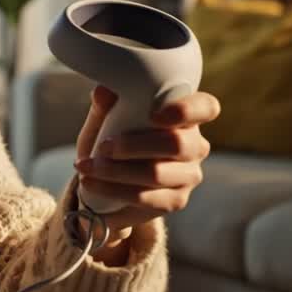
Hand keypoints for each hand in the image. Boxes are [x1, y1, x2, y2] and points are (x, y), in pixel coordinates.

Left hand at [71, 86, 219, 258]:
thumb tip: (102, 91)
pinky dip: (114, 191)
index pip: (206, 107)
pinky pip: (147, 198)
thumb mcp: (104, 119)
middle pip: (177, 144)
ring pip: (157, 174)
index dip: (188, 110)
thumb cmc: (111, 137)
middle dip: (134, 145)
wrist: (103, 178)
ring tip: (85, 168)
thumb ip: (106, 105)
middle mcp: (195, 145)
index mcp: (184, 116)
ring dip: (116, 171)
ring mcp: (189, 175)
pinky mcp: (176, 200)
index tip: (154, 115)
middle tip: (103, 147)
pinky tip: (91, 184)